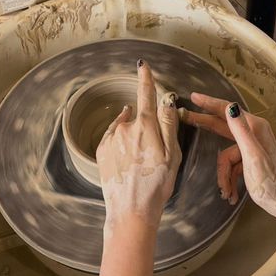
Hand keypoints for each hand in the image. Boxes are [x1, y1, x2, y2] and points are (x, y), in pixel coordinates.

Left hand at [96, 59, 181, 233]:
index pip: (146, 95)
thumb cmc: (157, 184)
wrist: (131, 209)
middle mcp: (125, 127)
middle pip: (138, 117)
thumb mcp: (173, 154)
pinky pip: (114, 140)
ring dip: (133, 137)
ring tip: (141, 162)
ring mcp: (111, 139)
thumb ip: (169, 124)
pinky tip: (129, 162)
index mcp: (145, 126)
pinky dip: (122, 145)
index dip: (146, 78)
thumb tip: (167, 101)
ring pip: (125, 129)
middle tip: (155, 155)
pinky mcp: (101, 152)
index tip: (143, 66)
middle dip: (146, 127)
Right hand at [180, 92, 275, 234]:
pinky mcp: (251, 160)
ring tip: (226, 193)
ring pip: (227, 155)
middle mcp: (254, 133)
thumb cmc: (270, 182)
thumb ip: (241, 131)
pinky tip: (231, 195)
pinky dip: (230, 180)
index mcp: (254, 128)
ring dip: (224, 176)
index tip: (194, 97)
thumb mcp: (252, 156)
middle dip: (206, 127)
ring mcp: (252, 147)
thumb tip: (231, 107)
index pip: (227, 110)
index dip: (209, 103)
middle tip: (187, 118)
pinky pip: (233, 166)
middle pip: (223, 127)